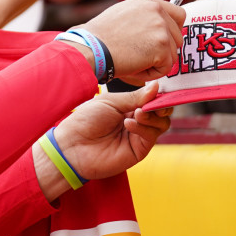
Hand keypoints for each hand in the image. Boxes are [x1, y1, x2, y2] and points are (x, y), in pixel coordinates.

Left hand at [49, 82, 172, 182]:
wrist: (73, 145)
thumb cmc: (86, 120)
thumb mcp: (111, 102)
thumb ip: (135, 96)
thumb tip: (157, 85)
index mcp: (129, 106)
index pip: (152, 99)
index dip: (159, 94)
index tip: (160, 88)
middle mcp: (137, 120)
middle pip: (162, 111)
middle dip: (161, 105)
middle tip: (154, 103)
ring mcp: (138, 135)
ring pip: (162, 124)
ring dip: (153, 116)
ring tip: (137, 113)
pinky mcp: (139, 150)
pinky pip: (151, 136)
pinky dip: (143, 128)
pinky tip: (128, 123)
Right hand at [78, 0, 184, 81]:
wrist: (91, 49)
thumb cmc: (99, 37)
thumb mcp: (123, 15)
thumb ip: (143, 17)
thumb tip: (157, 27)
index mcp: (148, 2)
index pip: (178, 14)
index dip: (173, 30)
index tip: (163, 41)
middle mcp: (157, 11)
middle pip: (178, 37)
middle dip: (164, 50)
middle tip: (142, 55)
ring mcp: (161, 29)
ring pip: (172, 54)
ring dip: (156, 62)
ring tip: (133, 60)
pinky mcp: (162, 47)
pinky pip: (166, 67)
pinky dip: (152, 73)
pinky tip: (134, 67)